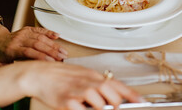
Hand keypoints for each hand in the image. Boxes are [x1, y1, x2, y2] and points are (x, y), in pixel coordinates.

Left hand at [0, 19, 67, 67]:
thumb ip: (9, 71)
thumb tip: (21, 77)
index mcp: (10, 50)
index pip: (27, 52)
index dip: (40, 56)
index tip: (51, 61)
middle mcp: (17, 39)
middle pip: (37, 44)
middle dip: (51, 51)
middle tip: (61, 57)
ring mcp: (23, 33)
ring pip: (41, 37)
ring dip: (53, 44)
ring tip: (63, 51)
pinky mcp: (28, 29)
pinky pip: (40, 29)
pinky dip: (49, 32)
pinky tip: (57, 36)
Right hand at [0, 61, 142, 108]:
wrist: (40, 74)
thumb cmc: (62, 75)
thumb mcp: (83, 75)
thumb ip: (97, 83)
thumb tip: (113, 94)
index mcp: (93, 75)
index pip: (117, 84)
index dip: (130, 94)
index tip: (141, 100)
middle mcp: (87, 81)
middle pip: (110, 92)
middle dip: (115, 102)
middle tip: (113, 107)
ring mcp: (77, 91)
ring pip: (98, 102)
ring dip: (99, 107)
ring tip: (92, 106)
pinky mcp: (66, 101)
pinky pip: (80, 109)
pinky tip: (80, 107)